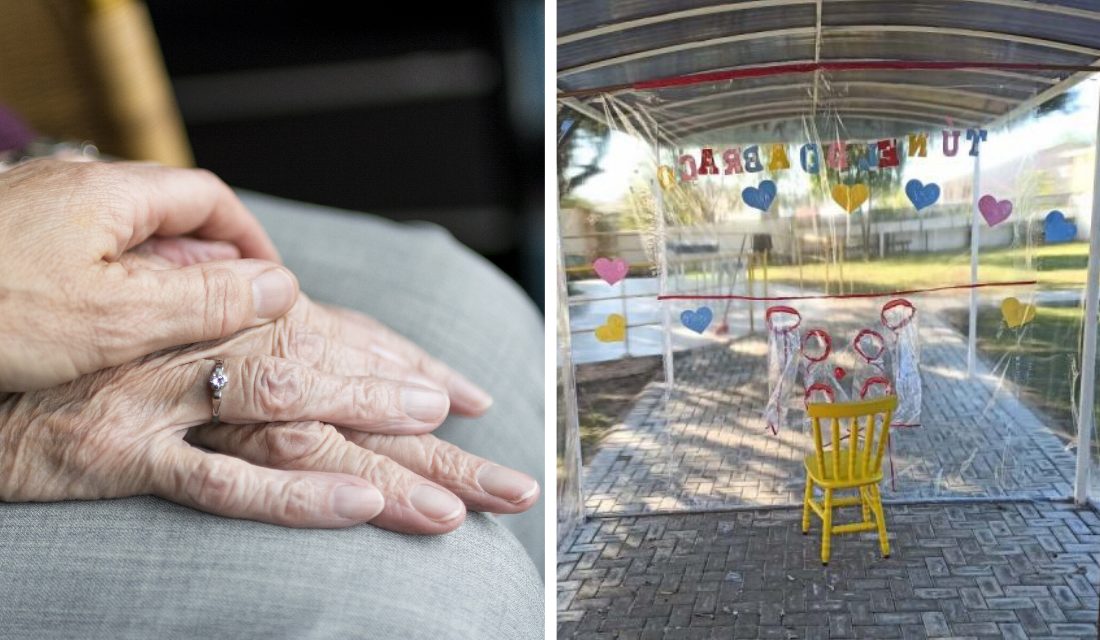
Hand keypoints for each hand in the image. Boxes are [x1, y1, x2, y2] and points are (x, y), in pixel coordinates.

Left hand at [0, 159, 297, 391]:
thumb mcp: (118, 317)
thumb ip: (205, 299)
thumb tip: (279, 287)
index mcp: (109, 193)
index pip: (209, 197)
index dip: (250, 240)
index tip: (272, 283)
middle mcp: (73, 189)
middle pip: (169, 216)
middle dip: (211, 265)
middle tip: (230, 318)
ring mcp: (34, 211)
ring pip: (124, 239)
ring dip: (162, 281)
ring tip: (174, 333)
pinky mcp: (6, 241)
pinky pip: (81, 255)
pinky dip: (112, 288)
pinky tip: (104, 330)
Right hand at [0, 250, 530, 531]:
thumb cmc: (88, 344)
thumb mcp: (174, 321)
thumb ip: (244, 323)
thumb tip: (318, 321)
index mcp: (229, 317)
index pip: (344, 338)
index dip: (413, 366)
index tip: (474, 399)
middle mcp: (211, 349)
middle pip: (345, 384)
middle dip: (431, 430)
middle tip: (508, 476)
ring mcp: (169, 401)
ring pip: (299, 424)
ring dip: (384, 458)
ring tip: (457, 500)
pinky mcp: (122, 455)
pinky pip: (219, 478)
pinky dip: (294, 493)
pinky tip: (360, 505)